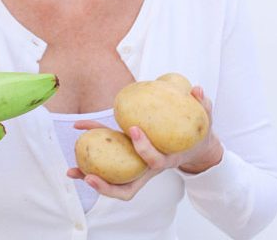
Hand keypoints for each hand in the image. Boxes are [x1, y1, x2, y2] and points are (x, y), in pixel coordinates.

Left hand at [66, 86, 223, 200]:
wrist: (195, 150)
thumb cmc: (198, 135)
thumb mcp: (206, 121)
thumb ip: (204, 106)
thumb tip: (198, 89)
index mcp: (166, 160)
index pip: (155, 161)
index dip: (144, 148)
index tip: (134, 130)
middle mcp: (149, 170)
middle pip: (127, 188)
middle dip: (108, 186)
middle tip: (89, 176)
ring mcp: (137, 168)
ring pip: (113, 183)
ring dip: (91, 178)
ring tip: (70, 172)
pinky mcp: (127, 161)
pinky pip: (108, 164)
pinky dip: (91, 158)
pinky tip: (77, 132)